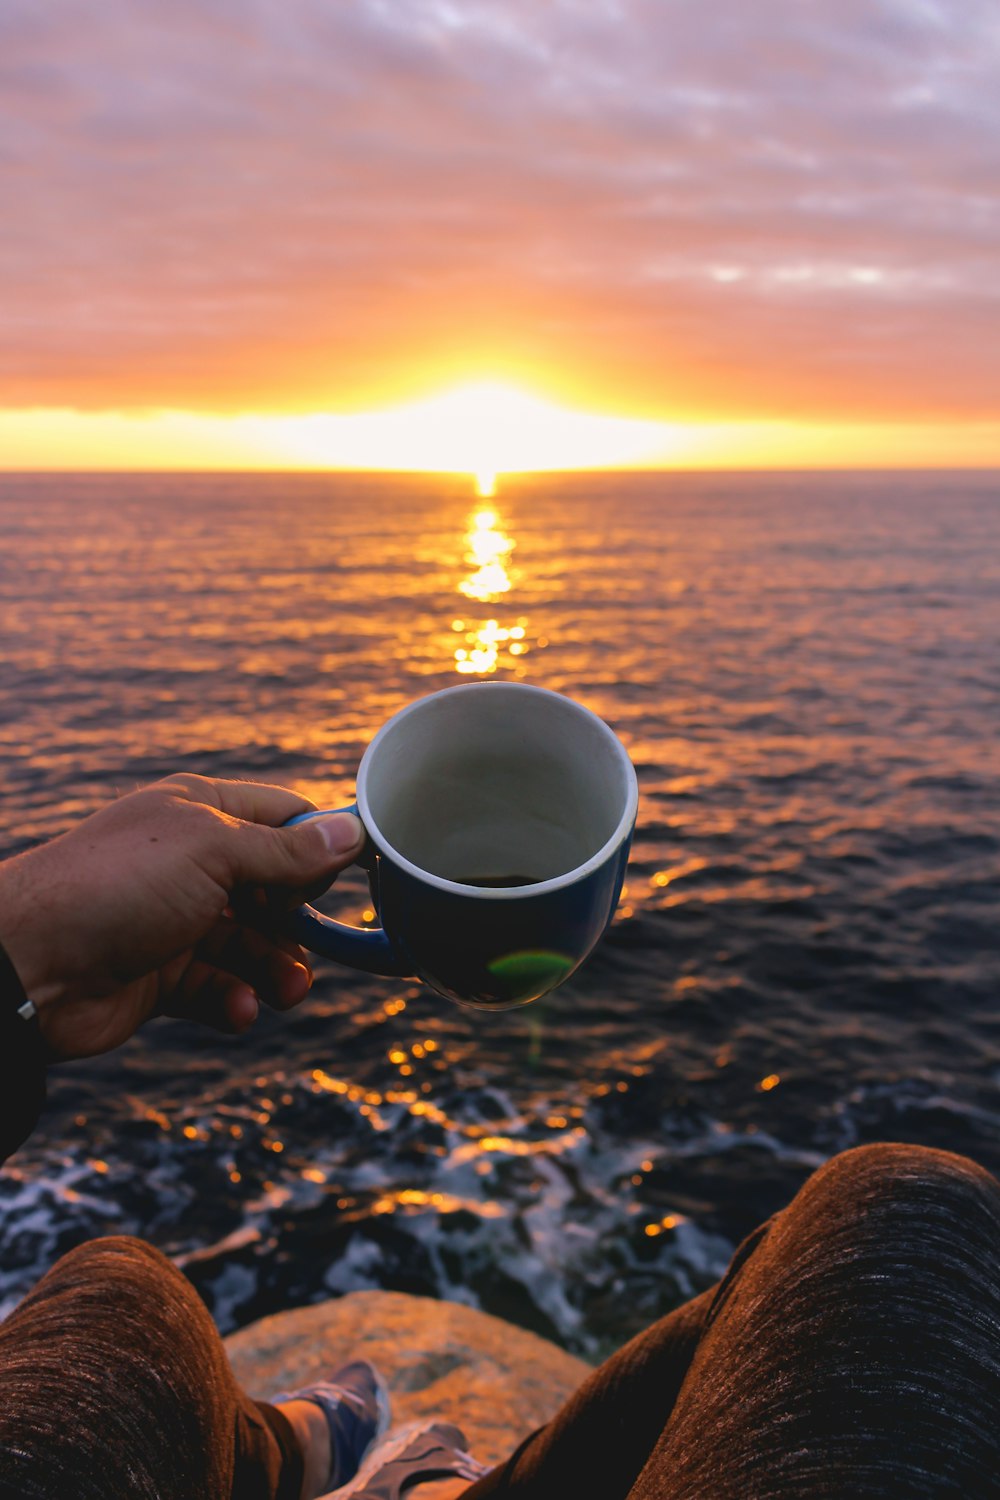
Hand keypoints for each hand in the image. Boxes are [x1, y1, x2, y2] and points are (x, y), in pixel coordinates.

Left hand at [0, 774, 364, 1061]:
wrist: (30, 964)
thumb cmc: (117, 886)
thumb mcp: (214, 851)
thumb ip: (287, 851)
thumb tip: (353, 832)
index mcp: (202, 813)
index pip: (282, 818)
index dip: (319, 845)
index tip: (356, 877)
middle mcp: (191, 863)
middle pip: (274, 890)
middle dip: (299, 921)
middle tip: (311, 944)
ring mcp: (176, 921)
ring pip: (252, 946)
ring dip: (276, 970)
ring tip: (286, 991)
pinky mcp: (162, 976)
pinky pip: (219, 987)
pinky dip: (233, 1000)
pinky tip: (235, 1010)